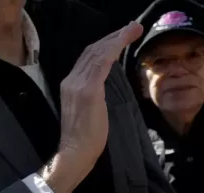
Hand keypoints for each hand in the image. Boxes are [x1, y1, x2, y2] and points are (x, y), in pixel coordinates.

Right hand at [42, 22, 143, 192]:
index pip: (86, 58)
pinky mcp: (89, 90)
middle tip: (132, 27)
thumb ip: (93, 92)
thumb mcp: (88, 109)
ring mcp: (78, 85)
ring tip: (134, 29)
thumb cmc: (84, 138)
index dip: (104, 44)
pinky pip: (102, 62)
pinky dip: (115, 48)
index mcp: (69, 85)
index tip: (120, 37)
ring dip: (118, 38)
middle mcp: (70, 81)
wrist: (75, 152)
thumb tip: (105, 82)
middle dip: (113, 36)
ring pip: (98, 52)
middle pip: (92, 50)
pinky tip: (125, 40)